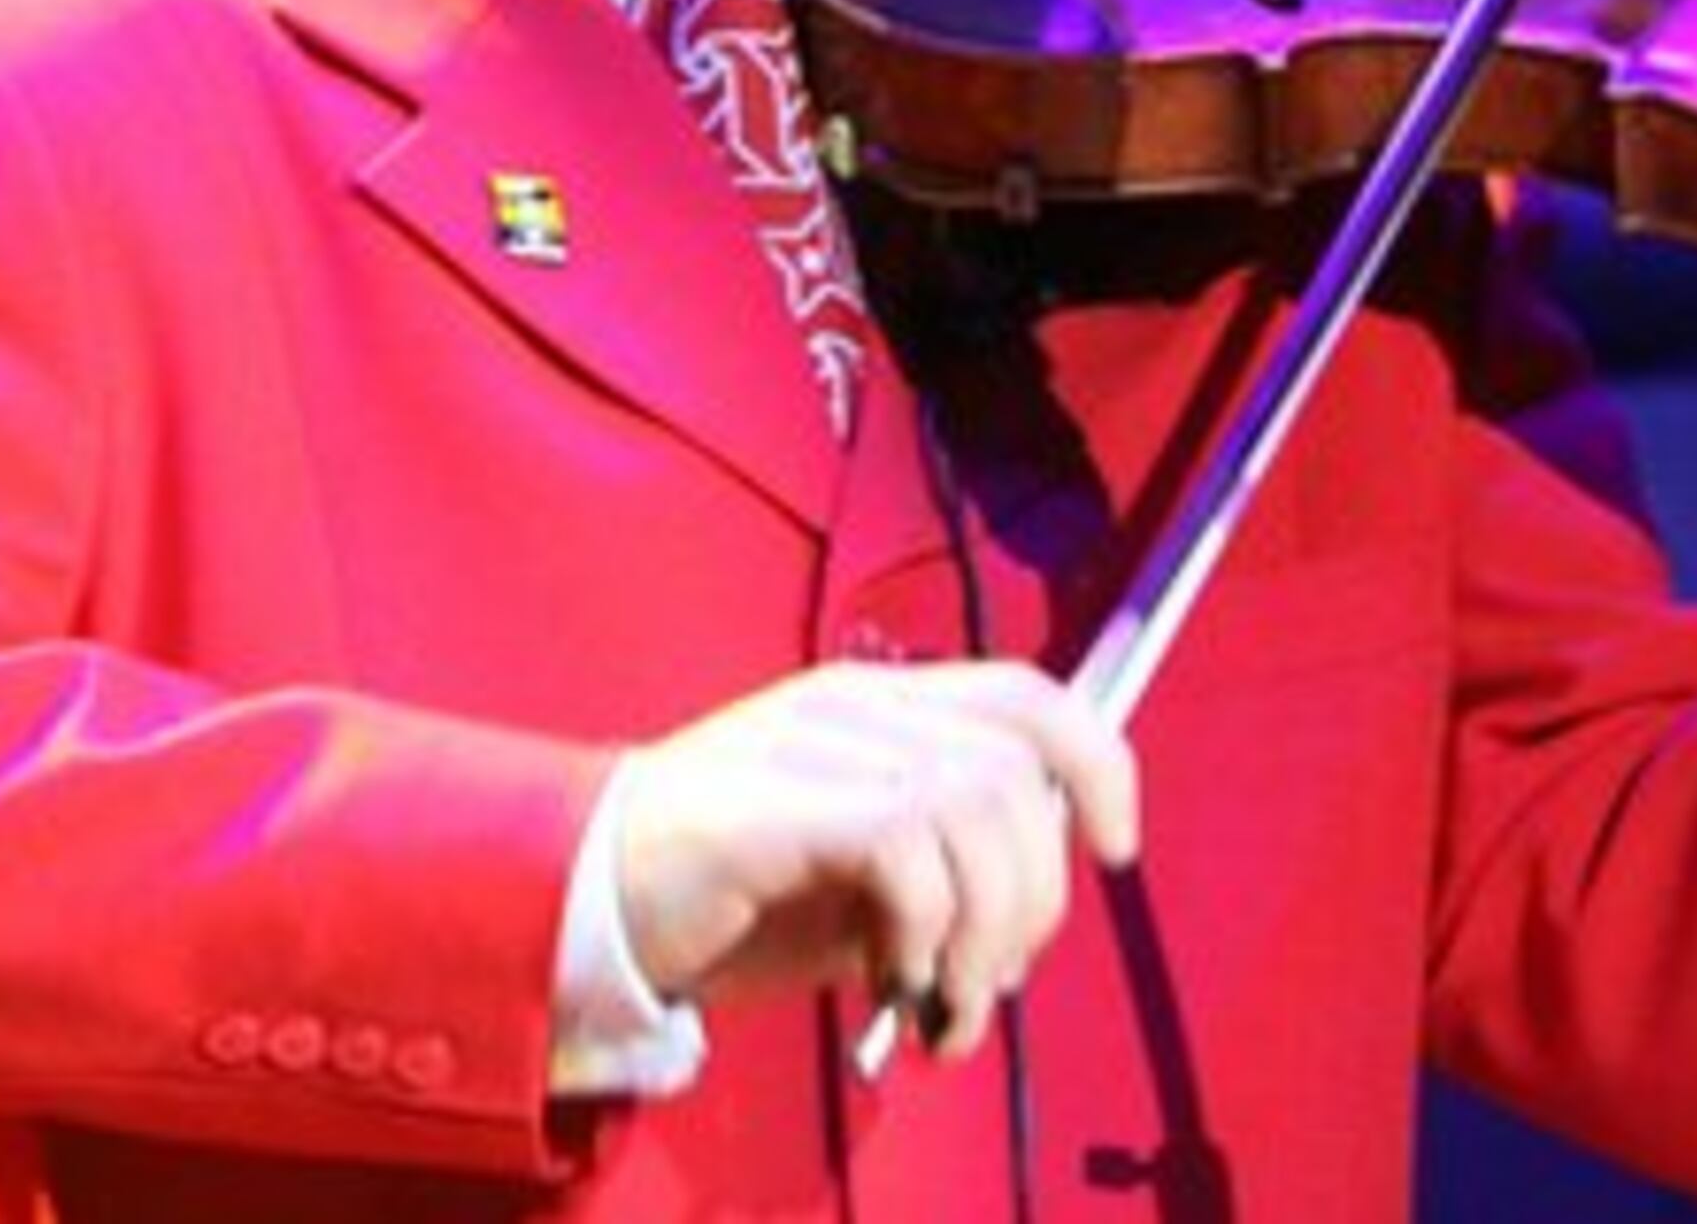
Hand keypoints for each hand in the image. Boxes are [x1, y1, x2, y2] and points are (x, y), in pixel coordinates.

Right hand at [611, 658, 1140, 1064]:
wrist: (578, 898)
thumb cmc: (726, 897)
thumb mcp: (862, 882)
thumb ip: (945, 874)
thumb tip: (1024, 927)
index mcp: (883, 707)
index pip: (1030, 695)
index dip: (1099, 763)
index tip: (1118, 849)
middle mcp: (857, 707)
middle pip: (1017, 770)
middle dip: (1035, 895)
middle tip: (989, 981)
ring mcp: (812, 744)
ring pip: (976, 804)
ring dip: (986, 927)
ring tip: (946, 1001)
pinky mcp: (772, 802)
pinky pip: (904, 843)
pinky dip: (926, 926)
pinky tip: (894, 978)